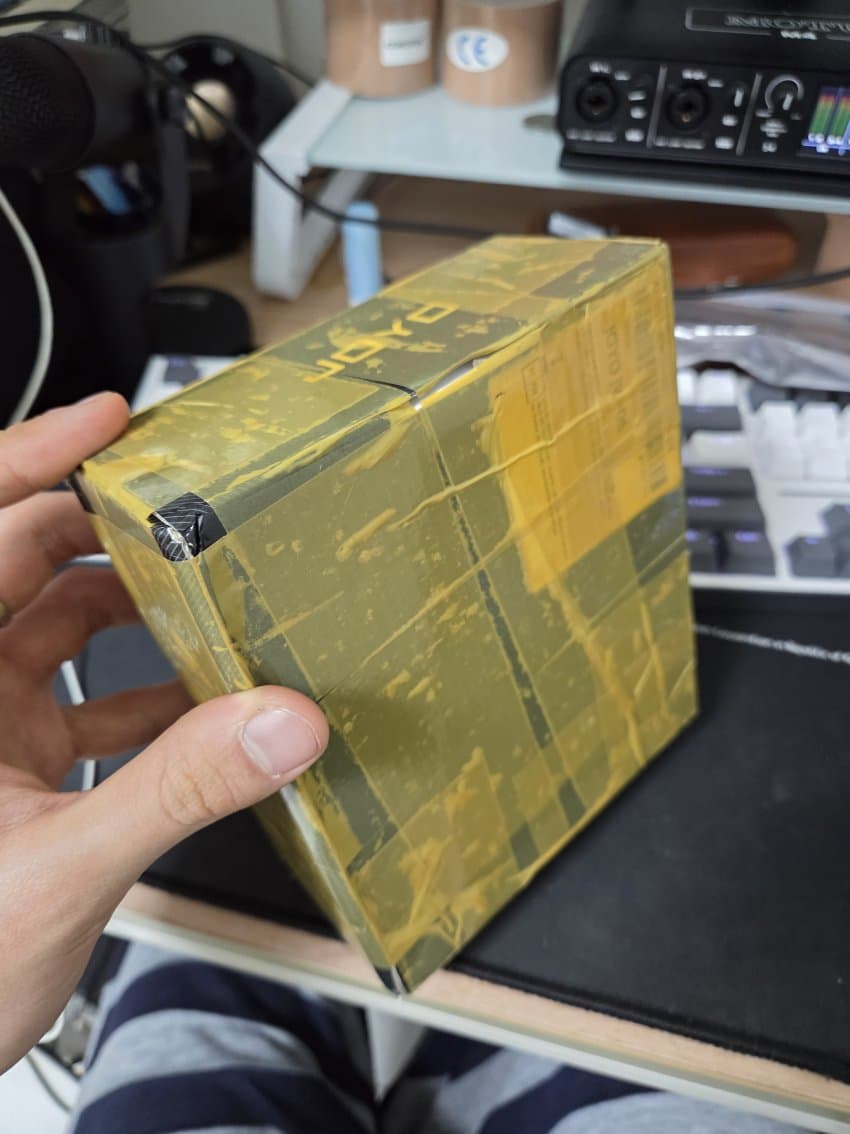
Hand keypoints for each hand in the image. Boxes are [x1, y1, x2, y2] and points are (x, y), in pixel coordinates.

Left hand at [0, 395, 327, 1071]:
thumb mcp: (64, 869)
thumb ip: (179, 789)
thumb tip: (281, 724)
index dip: (30, 458)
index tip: (108, 422)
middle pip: (27, 564)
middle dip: (110, 536)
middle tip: (193, 512)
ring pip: (58, 628)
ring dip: (136, 618)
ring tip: (213, 600)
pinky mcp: (11, 763)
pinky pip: (80, 698)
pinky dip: (141, 694)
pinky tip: (200, 705)